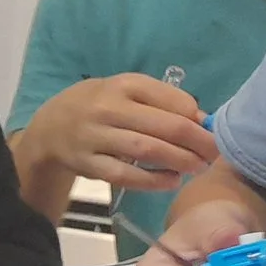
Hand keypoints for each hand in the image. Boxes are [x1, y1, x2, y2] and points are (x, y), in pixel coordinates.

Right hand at [22, 75, 218, 191]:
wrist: (50, 126)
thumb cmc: (101, 104)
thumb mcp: (128, 91)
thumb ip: (164, 101)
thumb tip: (203, 120)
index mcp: (125, 84)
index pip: (173, 100)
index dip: (199, 118)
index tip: (214, 131)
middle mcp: (109, 107)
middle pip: (165, 126)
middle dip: (197, 142)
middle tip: (215, 154)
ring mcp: (96, 137)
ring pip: (147, 150)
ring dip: (180, 161)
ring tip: (198, 168)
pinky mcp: (89, 164)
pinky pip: (126, 175)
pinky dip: (153, 181)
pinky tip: (172, 181)